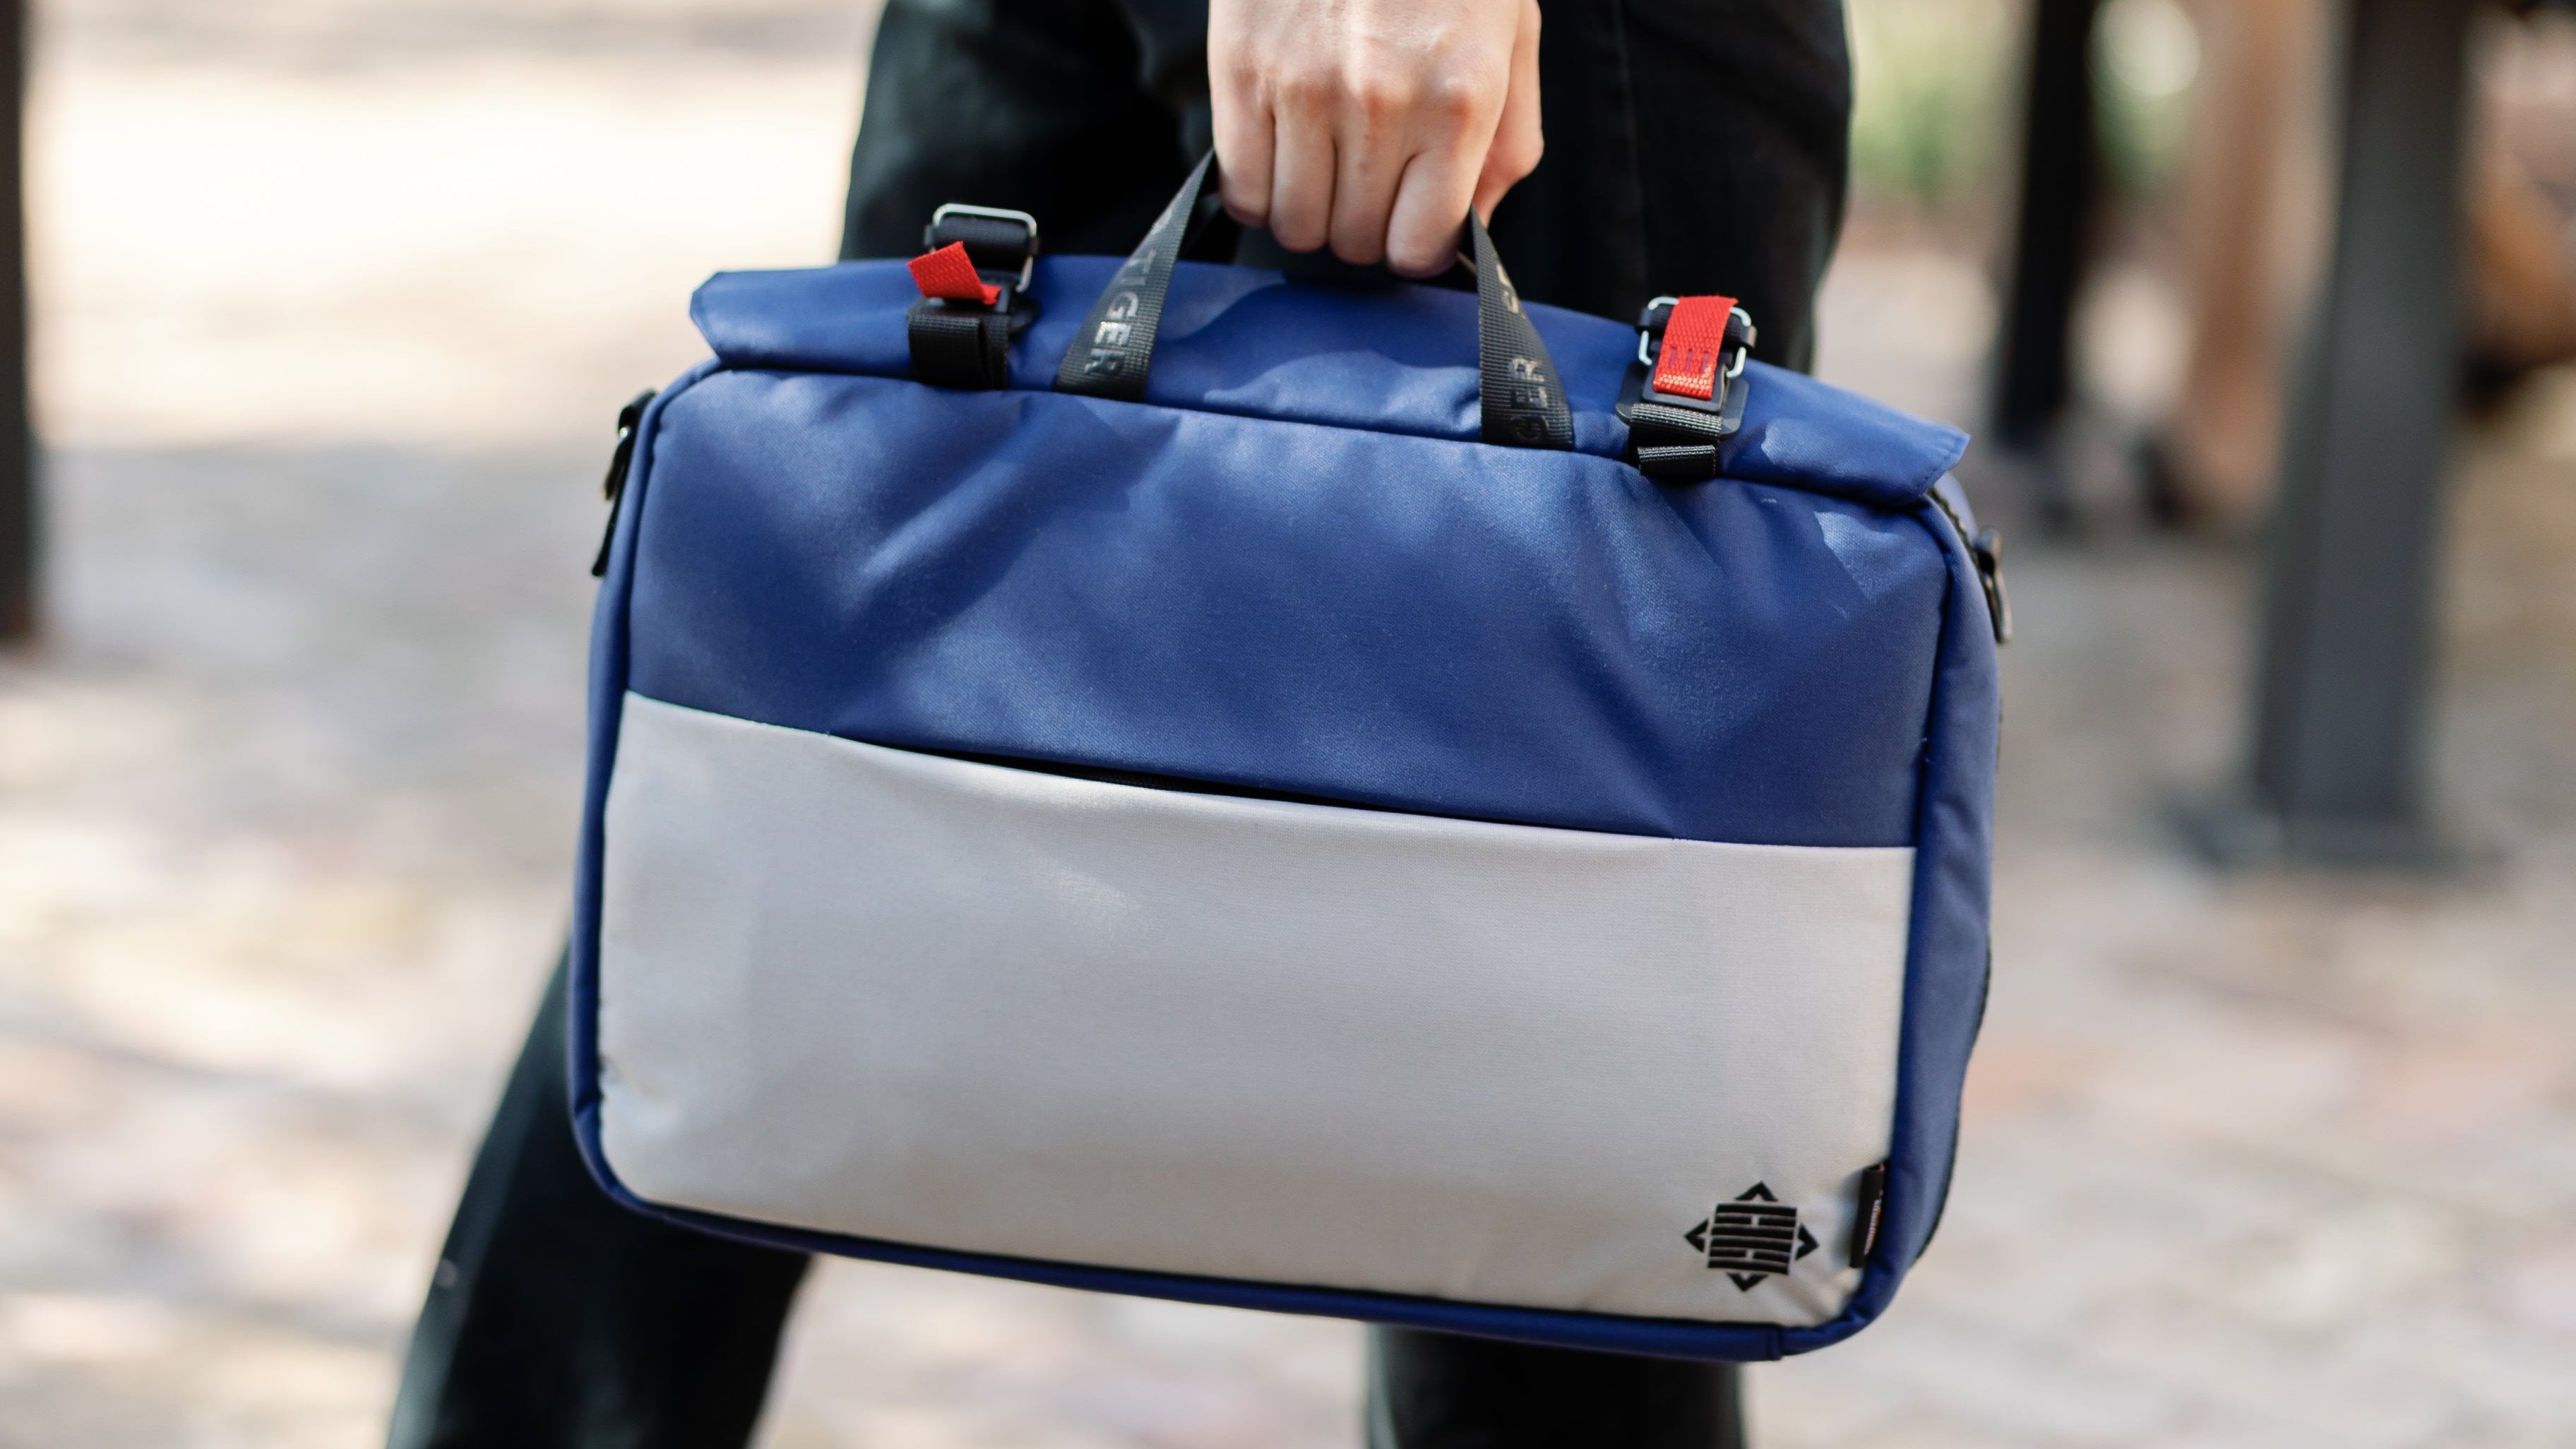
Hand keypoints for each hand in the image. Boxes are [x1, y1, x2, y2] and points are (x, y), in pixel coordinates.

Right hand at [1208, 0, 1543, 277]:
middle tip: (1366, 184)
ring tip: (1324, 167)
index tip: (1408, 223)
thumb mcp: (1511, 40)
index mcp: (1459, 101)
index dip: (1412, 247)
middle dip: (1362, 228)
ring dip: (1309, 212)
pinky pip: (1240, 187)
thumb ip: (1505, 145)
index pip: (1418, 245)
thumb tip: (1472, 231)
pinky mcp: (1242, 69)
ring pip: (1293, 224)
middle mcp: (1381, 103)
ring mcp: (1304, 89)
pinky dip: (1259, 190)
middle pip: (1352, 242)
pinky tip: (1282, 155)